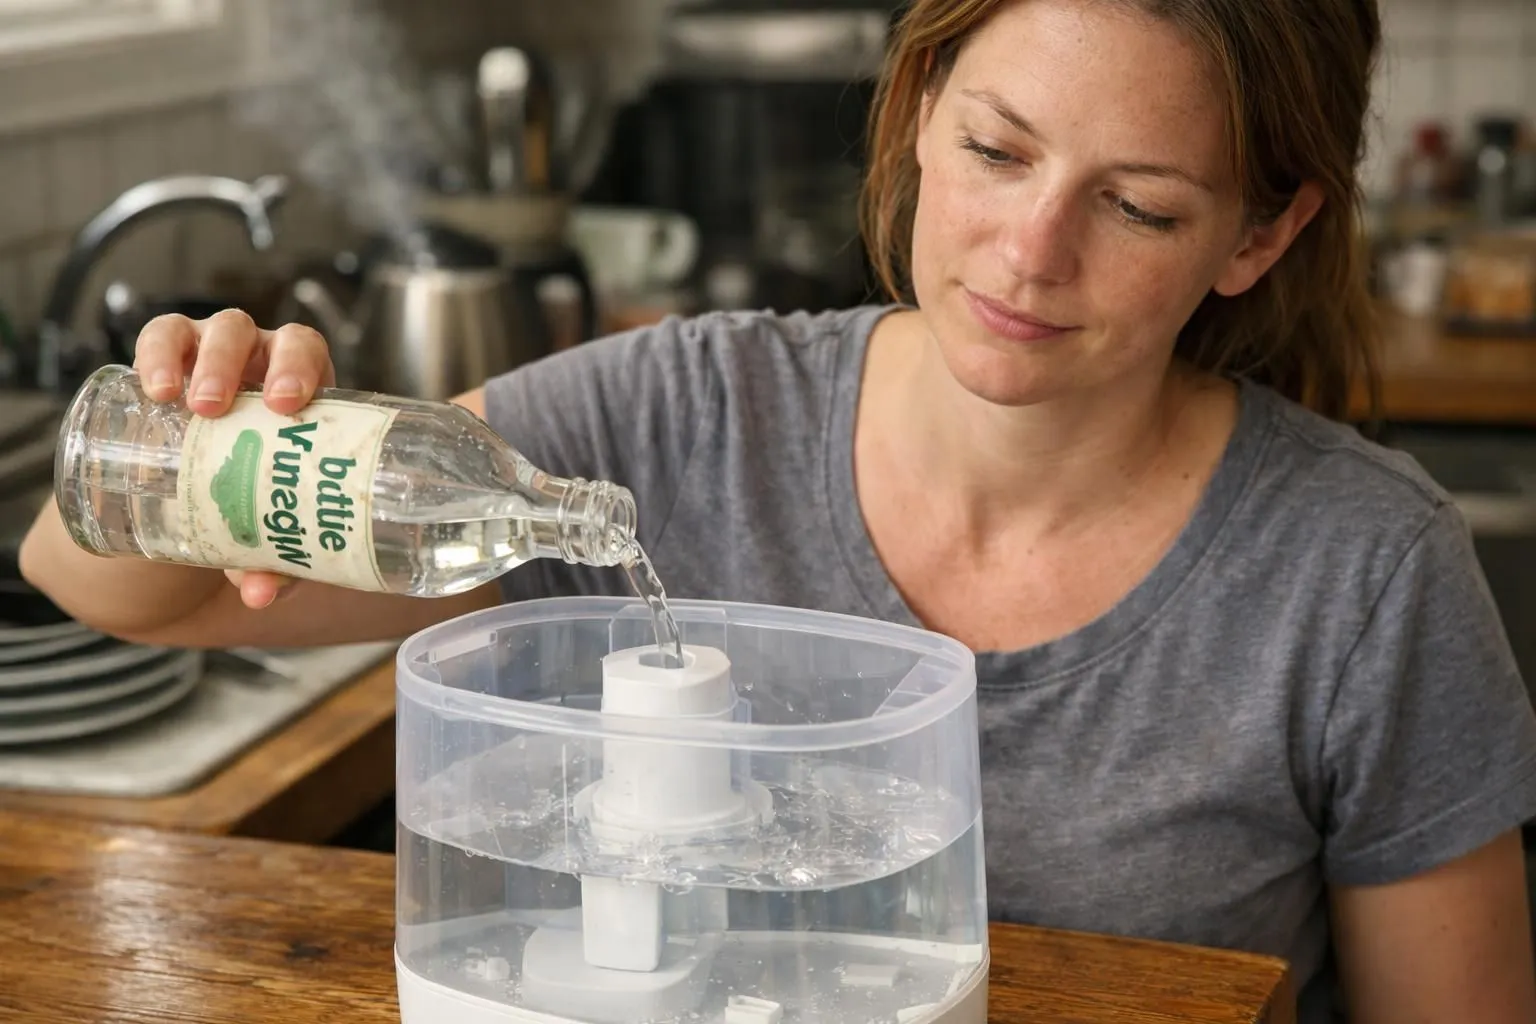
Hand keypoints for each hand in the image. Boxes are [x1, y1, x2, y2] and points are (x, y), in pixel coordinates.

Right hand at [133, 308, 335, 609]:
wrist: (204, 484)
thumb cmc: (259, 491)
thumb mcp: (269, 520)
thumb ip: (272, 557)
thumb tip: (261, 594)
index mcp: (305, 387)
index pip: (309, 355)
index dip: (300, 368)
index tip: (288, 405)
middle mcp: (264, 360)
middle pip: (261, 338)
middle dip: (238, 365)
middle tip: (217, 407)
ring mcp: (217, 350)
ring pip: (211, 330)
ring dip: (195, 359)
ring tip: (176, 399)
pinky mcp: (172, 355)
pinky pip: (161, 336)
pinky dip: (155, 353)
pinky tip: (149, 385)